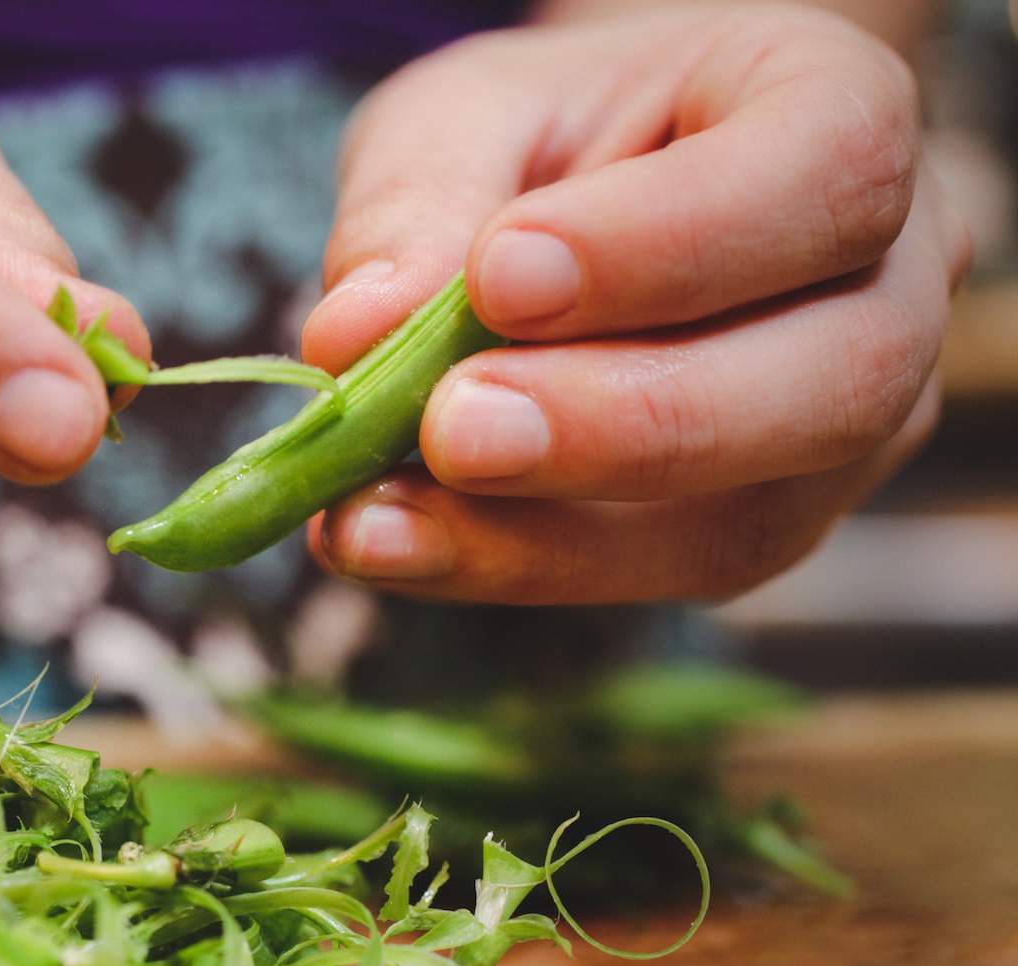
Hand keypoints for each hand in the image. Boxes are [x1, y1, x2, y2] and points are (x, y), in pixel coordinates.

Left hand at [303, 5, 969, 603]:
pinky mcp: (757, 527)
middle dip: (626, 424)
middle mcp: (889, 284)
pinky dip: (511, 567)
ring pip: (748, 519)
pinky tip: (393, 543)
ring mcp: (844, 429)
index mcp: (842, 115)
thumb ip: (418, 202)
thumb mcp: (465, 117)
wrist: (582, 203)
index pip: (827, 175)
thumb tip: (351, 337)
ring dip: (548, 537)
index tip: (499, 276)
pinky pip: (659, 576)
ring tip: (377, 522)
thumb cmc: (544, 136)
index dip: (668, 242)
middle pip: (837, 379)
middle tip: (452, 432)